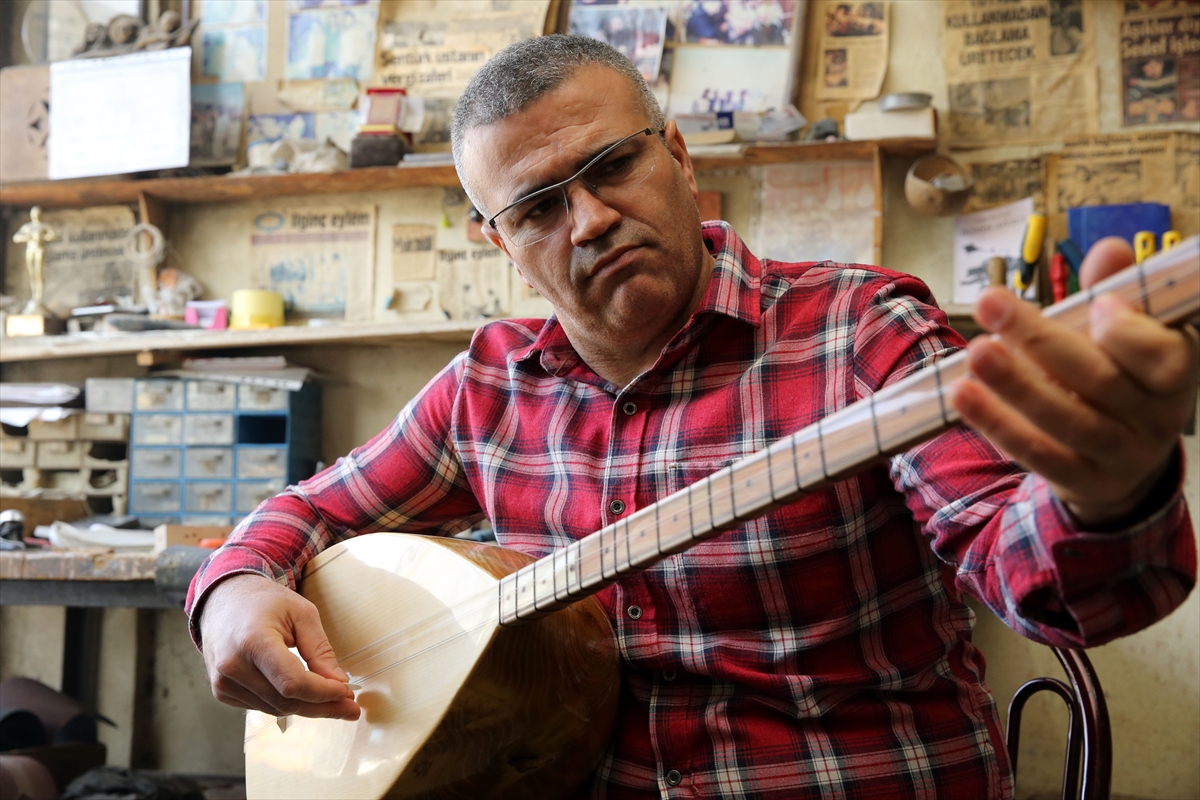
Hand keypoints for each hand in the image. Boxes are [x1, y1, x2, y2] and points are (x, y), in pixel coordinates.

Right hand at [199, 573, 359, 719]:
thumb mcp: (301, 613)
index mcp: (253, 641)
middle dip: (322, 707)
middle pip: (285, 701)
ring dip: (307, 708)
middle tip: (350, 708)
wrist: (224, 599)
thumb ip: (320, 649)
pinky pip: (262, 706)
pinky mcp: (222, 691)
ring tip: (333, 702)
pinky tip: (304, 695)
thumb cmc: (265, 602)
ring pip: (275, 709)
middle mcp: (233, 666)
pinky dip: (286, 703)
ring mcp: (223, 682)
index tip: (347, 692)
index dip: (323, 693)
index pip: (292, 683)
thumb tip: (338, 683)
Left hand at [952, 236, 1199, 526]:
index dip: (1132, 333)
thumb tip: (1110, 249)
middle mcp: (1156, 417)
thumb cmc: (1123, 377)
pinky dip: (999, 424)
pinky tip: (964, 394)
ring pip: (1067, 421)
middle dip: (1040, 340)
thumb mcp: (1131, 335)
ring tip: (975, 352)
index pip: (1164, 357)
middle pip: (1098, 380)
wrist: (1126, 459)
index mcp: (1176, 372)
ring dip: (1015, 385)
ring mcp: (1121, 454)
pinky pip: (1039, 455)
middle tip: (990, 301)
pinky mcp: (1083, 480)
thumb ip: (1117, 292)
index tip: (1098, 303)